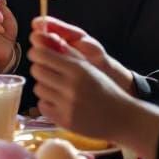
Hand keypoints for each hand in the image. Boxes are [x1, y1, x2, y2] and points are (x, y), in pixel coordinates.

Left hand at [28, 20, 158, 158]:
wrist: (122, 117)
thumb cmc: (104, 89)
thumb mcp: (89, 67)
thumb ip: (67, 53)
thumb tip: (43, 39)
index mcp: (78, 69)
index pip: (42, 54)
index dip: (37, 52)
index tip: (38, 54)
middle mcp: (71, 86)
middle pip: (37, 70)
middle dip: (39, 68)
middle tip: (48, 71)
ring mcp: (67, 105)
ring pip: (38, 88)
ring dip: (44, 86)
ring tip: (57, 88)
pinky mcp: (64, 120)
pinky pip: (42, 106)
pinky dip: (47, 103)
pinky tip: (59, 102)